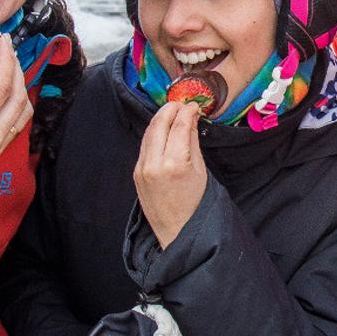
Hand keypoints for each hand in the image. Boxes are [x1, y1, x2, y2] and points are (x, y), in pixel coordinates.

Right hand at [0, 36, 33, 194]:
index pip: (0, 88)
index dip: (5, 60)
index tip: (3, 41)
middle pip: (18, 99)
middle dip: (15, 70)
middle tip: (4, 51)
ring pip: (21, 114)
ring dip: (19, 88)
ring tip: (4, 69)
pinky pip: (14, 127)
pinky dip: (14, 105)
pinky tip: (0, 93)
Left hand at [133, 99, 209, 246]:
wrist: (176, 232)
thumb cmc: (195, 205)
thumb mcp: (200, 171)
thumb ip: (192, 142)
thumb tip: (190, 119)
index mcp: (174, 164)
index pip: (179, 126)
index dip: (187, 112)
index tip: (194, 106)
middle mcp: (154, 164)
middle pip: (159, 124)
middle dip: (170, 110)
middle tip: (181, 104)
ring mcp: (142, 168)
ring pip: (149, 133)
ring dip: (159, 119)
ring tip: (172, 112)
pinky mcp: (136, 173)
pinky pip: (144, 146)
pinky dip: (154, 133)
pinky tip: (162, 130)